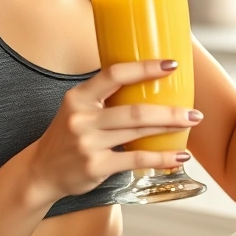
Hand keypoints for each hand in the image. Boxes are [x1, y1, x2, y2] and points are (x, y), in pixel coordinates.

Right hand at [28, 60, 201, 200]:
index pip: (114, 74)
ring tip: (190, 125)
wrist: (42, 171)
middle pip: (134, 110)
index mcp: (78, 96)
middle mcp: (82, 118)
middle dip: (169, 111)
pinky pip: (136, 159)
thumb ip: (104, 97)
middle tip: (194, 111)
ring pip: (138, 133)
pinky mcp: (96, 166)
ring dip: (169, 129)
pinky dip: (161, 158)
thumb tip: (147, 82)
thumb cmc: (67, 135)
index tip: (170, 65)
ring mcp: (88, 143)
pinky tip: (178, 157)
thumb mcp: (77, 108)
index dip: (144, 68)